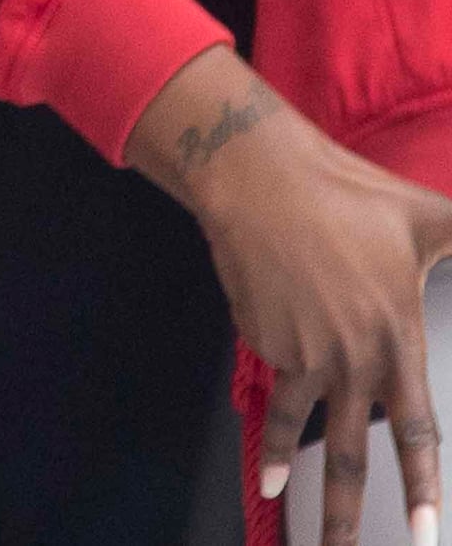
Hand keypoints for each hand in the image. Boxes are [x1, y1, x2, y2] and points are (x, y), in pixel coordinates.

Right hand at [134, 46, 451, 542]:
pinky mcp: (261, 337)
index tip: (425, 532)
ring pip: (296, 430)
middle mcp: (350, 357)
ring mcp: (299, 352)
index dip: (421, 487)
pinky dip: (274, 389)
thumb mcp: (430, 217)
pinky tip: (268, 402)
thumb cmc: (346, 193)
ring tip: (282, 515)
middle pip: (348, 456)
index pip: (416, 432)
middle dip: (344, 517)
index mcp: (396, 337)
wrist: (258, 178)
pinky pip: (274, 372)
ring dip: (288, 478)